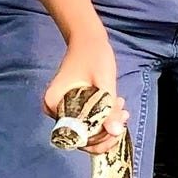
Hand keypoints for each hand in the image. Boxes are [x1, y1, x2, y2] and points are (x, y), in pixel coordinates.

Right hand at [41, 32, 122, 152]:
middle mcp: (55, 110)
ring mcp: (64, 109)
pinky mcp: (73, 107)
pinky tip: (117, 106)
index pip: (75, 135)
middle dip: (105, 130)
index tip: (116, 128)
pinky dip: (104, 117)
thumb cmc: (93, 55)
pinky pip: (88, 121)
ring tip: (122, 107)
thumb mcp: (104, 83)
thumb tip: (115, 132)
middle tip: (122, 117)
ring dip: (107, 123)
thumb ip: (109, 109)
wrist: (88, 39)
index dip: (97, 138)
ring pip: (87, 130)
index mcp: (54, 103)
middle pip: (81, 136)